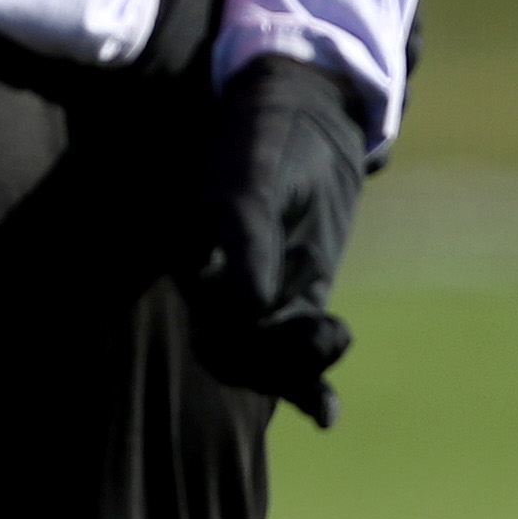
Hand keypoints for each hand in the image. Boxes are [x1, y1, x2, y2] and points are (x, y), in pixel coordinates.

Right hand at [168, 55, 370, 421]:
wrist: (306, 105)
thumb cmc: (267, 133)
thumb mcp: (256, 179)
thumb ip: (249, 237)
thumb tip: (247, 308)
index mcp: (186, 254)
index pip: (196, 317)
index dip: (226, 343)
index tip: (263, 335)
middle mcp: (209, 279)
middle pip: (227, 347)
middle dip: (266, 360)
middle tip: (317, 334)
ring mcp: (250, 291)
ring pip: (261, 354)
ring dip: (293, 365)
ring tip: (331, 336)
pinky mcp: (290, 295)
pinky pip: (290, 346)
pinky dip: (305, 381)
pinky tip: (323, 412)